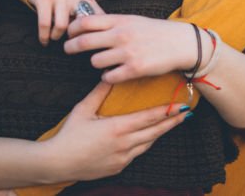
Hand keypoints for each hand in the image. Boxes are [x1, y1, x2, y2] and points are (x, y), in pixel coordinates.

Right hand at [27, 0, 104, 45]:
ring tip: (54, 38)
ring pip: (61, 25)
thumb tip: (100, 41)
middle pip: (80, 25)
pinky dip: (44, 36)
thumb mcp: (81, 9)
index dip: (93, 36)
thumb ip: (91, 21)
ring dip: (56, 36)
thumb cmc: (65, 4)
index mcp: (87, 1)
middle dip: (74, 39)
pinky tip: (44, 40)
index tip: (86, 45)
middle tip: (69, 44)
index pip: (96, 21)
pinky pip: (45, 23)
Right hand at [46, 81, 189, 180]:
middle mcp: (124, 144)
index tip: (182, 105)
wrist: (58, 163)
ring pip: (148, 144)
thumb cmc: (69, 135)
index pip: (149, 118)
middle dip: (171, 122)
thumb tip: (109, 75)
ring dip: (160, 133)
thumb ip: (99, 93)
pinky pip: (137, 154)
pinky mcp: (118, 167)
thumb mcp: (83, 109)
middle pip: (155, 132)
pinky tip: (148, 137)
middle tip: (186, 113)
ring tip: (171, 123)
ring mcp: (122, 158)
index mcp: (117, 128)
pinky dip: (145, 144)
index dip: (168, 112)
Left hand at [64, 15, 200, 83]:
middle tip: (68, 49)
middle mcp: (121, 35)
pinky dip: (107, 76)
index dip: (72, 27)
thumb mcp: (132, 20)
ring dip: (95, 62)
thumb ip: (111, 23)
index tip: (69, 32)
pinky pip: (109, 77)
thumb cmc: (154, 31)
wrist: (180, 43)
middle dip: (71, 46)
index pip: (86, 21)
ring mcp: (128, 53)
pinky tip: (112, 73)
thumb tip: (85, 23)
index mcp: (120, 21)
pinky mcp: (134, 69)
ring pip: (95, 61)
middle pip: (84, 41)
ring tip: (102, 61)